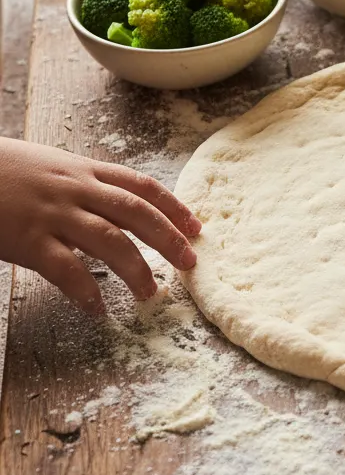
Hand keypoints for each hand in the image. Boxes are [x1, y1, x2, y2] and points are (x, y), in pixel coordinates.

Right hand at [0, 139, 200, 313]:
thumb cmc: (4, 171)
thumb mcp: (51, 166)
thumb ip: (84, 183)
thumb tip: (118, 206)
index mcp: (85, 170)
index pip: (143, 186)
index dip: (173, 207)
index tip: (196, 227)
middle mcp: (77, 190)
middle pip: (137, 213)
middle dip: (169, 238)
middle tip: (190, 262)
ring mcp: (53, 214)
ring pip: (110, 242)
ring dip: (137, 270)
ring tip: (150, 294)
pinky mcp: (28, 239)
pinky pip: (66, 269)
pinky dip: (86, 290)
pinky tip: (98, 308)